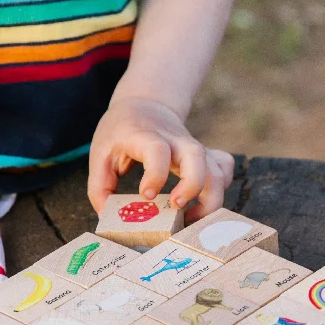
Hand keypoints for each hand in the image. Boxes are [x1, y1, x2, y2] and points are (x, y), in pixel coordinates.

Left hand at [87, 96, 233, 221]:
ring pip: (218, 169)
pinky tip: (202, 199)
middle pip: (198, 158)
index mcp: (145, 136)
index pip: (157, 150)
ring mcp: (193, 147)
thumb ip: (99, 188)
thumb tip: (110, 218)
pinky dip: (222, 186)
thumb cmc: (120, 133)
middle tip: (177, 208)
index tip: (146, 195)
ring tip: (189, 218)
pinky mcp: (205, 154)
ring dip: (210, 199)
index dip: (155, 174)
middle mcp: (175, 140)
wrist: (144, 106)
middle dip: (193, 188)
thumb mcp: (99, 155)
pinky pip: (225, 167)